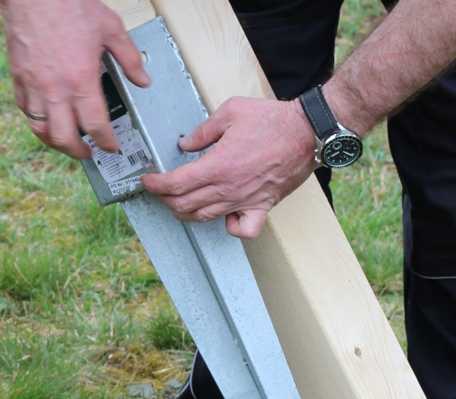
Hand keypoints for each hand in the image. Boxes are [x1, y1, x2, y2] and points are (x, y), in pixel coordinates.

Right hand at [0, 0, 149, 158]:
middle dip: (79, 151)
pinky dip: (37, 120)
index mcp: (81, 79)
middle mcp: (55, 89)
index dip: (106, 142)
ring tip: (66, 141)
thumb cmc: (68, 4)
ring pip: (41, 129)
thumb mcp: (110, 28)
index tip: (111, 146)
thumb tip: (142, 79)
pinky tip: (46, 118)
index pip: (96, 125)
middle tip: (88, 152)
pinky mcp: (19, 78)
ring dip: (55, 141)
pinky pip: (25, 110)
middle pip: (65, 137)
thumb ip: (129, 57)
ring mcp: (34, 86)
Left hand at [140, 97, 318, 238]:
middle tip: (159, 190)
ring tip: (179, 203)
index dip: (155, 185)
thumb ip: (204, 130)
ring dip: (186, 213)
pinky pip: (242, 230)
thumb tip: (186, 144)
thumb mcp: (231, 112)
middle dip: (165, 199)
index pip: (175, 184)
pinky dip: (230, 228)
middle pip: (184, 205)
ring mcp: (245, 200)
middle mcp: (228, 188)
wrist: (307, 132)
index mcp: (217, 165)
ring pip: (205, 218)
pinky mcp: (262, 206)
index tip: (148, 180)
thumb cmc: (273, 121)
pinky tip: (223, 217)